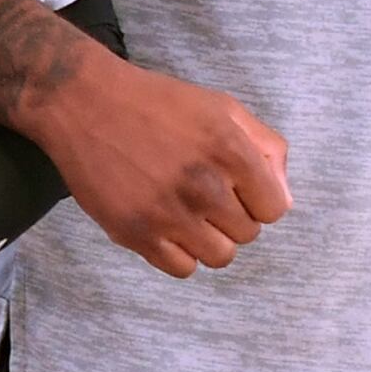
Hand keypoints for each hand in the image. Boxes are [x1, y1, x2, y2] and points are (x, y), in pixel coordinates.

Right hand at [39, 62, 291, 276]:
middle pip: (247, 234)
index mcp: (230, 149)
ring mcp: (168, 213)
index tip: (238, 187)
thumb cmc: (157, 103)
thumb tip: (285, 198)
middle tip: (206, 194)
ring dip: (210, 239)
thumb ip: (265, 147)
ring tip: (189, 213)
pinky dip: (180, 253)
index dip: (259, 199)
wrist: (85, 103)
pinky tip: (167, 226)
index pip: (274, 209)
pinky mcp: (135, 233)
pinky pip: (182, 269)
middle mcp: (203, 185)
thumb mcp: (222, 107)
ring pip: (220, 257)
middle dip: (233, 216)